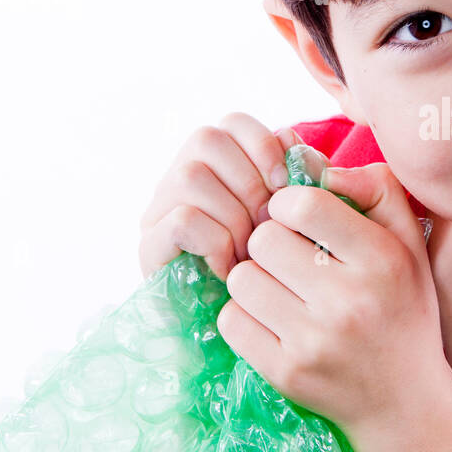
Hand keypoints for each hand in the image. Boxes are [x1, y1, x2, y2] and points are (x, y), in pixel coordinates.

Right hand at [138, 112, 303, 281]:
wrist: (250, 329)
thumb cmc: (279, 269)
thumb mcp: (300, 218)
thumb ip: (304, 178)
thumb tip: (296, 148)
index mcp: (218, 164)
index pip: (232, 122)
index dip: (263, 144)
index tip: (285, 184)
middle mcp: (180, 177)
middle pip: (206, 140)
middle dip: (249, 182)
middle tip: (268, 226)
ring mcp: (159, 211)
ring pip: (191, 176)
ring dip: (233, 216)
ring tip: (250, 253)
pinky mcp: (148, 247)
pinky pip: (182, 220)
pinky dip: (215, 243)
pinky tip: (230, 269)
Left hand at [215, 161, 447, 436]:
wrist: (405, 401)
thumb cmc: (402, 307)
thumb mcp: (408, 241)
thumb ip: (374, 186)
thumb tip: (312, 160)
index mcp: (382, 259)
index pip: (303, 203)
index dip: (287, 203)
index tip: (295, 218)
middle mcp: (350, 301)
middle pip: (263, 239)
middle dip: (268, 241)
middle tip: (286, 257)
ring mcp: (315, 342)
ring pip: (241, 280)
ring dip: (253, 279)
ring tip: (279, 289)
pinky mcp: (286, 374)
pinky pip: (232, 322)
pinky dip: (243, 316)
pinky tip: (270, 319)